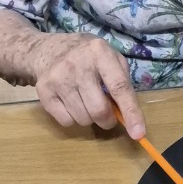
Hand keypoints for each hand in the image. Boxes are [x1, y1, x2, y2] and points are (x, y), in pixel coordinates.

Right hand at [28, 32, 145, 137]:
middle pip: (99, 110)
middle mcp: (78, 64)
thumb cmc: (86, 55)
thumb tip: (128, 114)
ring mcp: (58, 78)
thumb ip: (121, 80)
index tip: (138, 133)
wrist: (46, 49)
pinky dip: (73, 118)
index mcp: (100, 53)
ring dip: (89, 118)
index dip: (131, 112)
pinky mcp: (44, 91)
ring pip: (82, 119)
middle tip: (106, 114)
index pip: (119, 87)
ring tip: (85, 101)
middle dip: (107, 120)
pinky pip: (66, 121)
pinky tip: (71, 102)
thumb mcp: (108, 55)